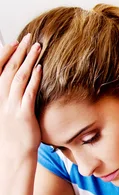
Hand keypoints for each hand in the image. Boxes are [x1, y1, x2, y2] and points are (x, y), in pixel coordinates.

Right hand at [0, 34, 41, 158]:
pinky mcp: (23, 115)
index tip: (14, 42)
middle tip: (29, 37)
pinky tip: (39, 68)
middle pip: (9, 69)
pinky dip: (34, 79)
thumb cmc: (11, 135)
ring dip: (29, 60)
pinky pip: (29, 93)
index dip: (6, 54)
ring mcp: (11, 106)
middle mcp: (0, 99)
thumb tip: (14, 80)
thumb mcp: (4, 112)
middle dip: (19, 52)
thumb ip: (8, 95)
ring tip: (37, 47)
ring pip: (19, 77)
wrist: (14, 156)